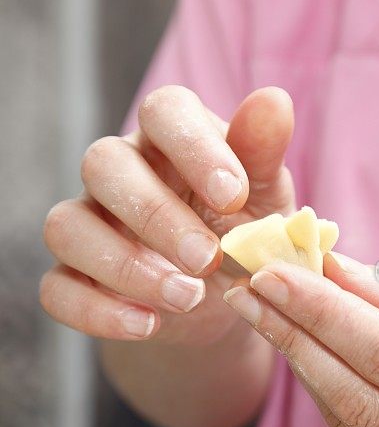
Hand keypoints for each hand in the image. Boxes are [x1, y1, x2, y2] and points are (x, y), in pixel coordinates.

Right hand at [41, 86, 295, 344]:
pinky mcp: (74, 275)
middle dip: (158, 215)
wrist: (223, 298)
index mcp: (169, 138)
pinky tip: (149, 325)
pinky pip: (57, 288)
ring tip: (189, 297)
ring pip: (67, 226)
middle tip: (209, 259)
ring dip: (126, 266)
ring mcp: (89, 222)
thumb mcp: (265, 197)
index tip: (234, 196)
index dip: (194, 148)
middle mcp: (120, 172)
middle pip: (104, 164)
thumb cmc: (244, 231)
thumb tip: (274, 101)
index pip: (163, 110)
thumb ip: (264, 153)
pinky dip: (98, 311)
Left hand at [223, 254, 378, 426]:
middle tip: (247, 291)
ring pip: (351, 422)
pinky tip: (303, 345)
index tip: (270, 273)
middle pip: (357, 398)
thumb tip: (325, 271)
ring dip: (302, 362)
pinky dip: (327, 386)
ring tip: (265, 311)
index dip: (322, 314)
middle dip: (293, 339)